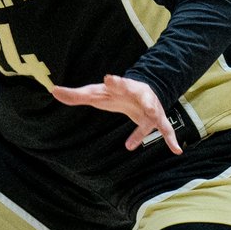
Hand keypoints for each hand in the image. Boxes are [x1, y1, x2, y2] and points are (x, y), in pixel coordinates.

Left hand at [45, 73, 181, 153]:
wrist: (143, 92)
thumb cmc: (115, 94)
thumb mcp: (96, 94)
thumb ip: (77, 95)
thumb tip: (53, 91)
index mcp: (122, 87)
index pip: (117, 83)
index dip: (114, 82)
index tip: (109, 78)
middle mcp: (138, 94)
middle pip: (137, 93)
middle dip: (135, 95)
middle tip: (131, 97)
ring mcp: (149, 107)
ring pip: (152, 112)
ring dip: (149, 120)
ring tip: (150, 125)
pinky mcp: (156, 119)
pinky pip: (165, 130)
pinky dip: (171, 140)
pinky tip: (177, 150)